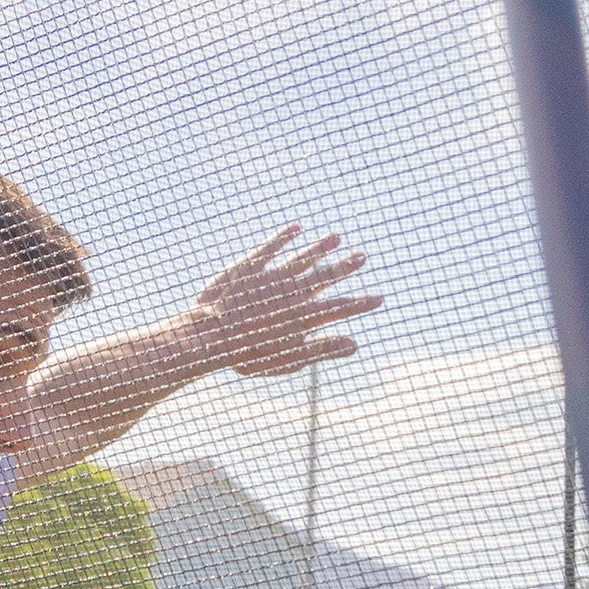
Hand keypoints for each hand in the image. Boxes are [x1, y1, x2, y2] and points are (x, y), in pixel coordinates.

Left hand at [177, 229, 380, 378]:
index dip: (360, 303)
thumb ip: (322, 350)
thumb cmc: (247, 355)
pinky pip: (269, 248)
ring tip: (336, 237)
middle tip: (363, 256)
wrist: (209, 337)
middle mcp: (291, 292)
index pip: (339, 308)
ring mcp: (270, 277)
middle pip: (324, 276)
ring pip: (302, 258)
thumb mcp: (289, 360)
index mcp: (302, 316)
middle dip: (345, 267)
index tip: (379, 298)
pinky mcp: (248, 268)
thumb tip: (353, 345)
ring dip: (320, 247)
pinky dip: (282, 238)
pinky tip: (295, 228)